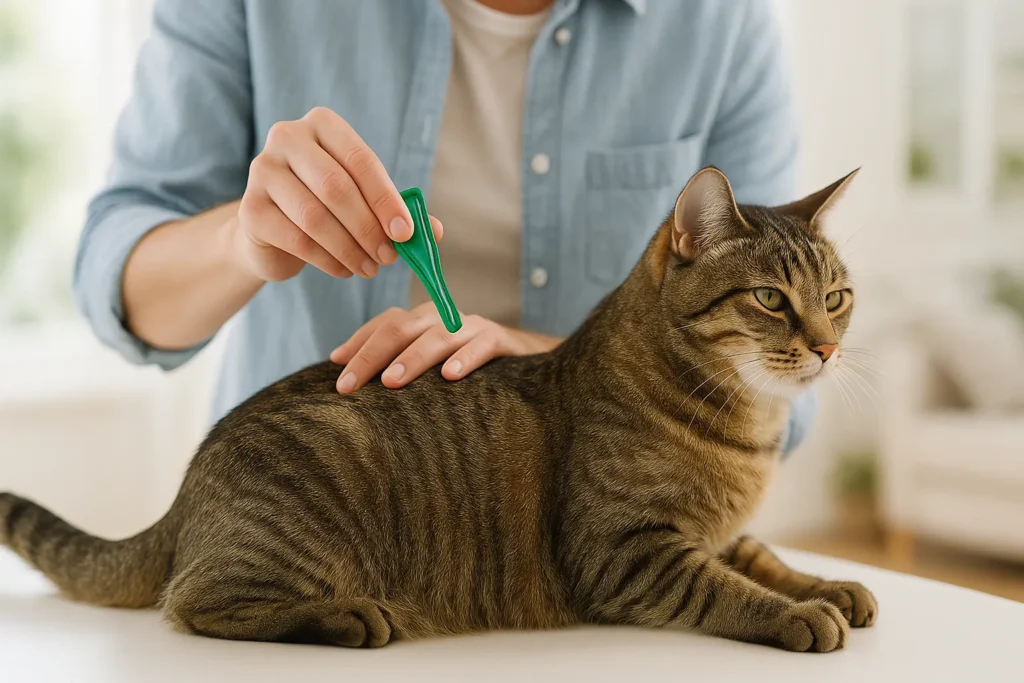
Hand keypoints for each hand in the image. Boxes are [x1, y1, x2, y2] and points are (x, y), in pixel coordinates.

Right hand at [232, 106, 441, 281]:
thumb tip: (433, 231)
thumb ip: (398, 211)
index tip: (406, 234)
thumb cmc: (328, 206)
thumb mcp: (365, 201)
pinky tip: (344, 270)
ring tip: (370, 268)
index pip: (361, 160)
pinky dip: (328, 261)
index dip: (386, 200)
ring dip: (350, 249)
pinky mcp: (250, 208)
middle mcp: (287, 138)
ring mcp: (262, 170)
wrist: (272, 229)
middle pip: (336, 187)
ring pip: (315, 216)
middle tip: (390, 257)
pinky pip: (297, 239)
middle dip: (369, 228)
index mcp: (322, 124)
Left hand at [329, 303, 562, 393]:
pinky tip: (450, 377)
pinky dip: (465, 359)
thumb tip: (346, 374)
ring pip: (437, 336)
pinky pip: (481, 345)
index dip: (358, 342)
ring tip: (391, 381)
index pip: (384, 322)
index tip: (335, 367)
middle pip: (400, 327)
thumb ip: (398, 365)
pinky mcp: (501, 340)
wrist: (529, 362)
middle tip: (348, 384)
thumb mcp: (431, 365)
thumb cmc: (469, 367)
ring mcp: (471, 326)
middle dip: (371, 355)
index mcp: (422, 320)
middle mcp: (443, 317)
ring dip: (412, 358)